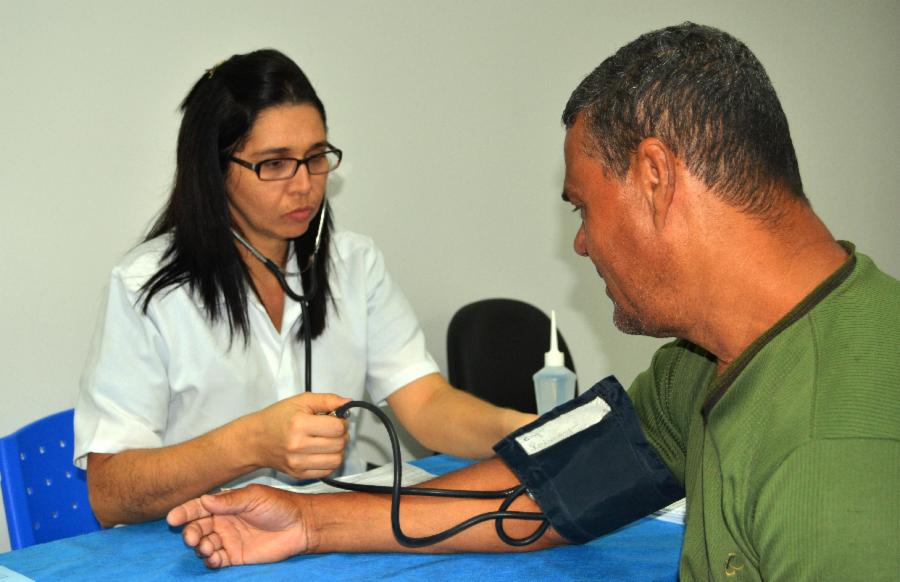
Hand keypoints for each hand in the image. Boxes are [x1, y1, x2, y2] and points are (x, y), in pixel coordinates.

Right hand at [167, 485, 310, 567]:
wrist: (299, 526)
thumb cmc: (279, 506)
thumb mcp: (254, 497)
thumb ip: (230, 501)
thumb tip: (204, 500)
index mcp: (225, 504)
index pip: (199, 507)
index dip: (184, 512)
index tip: (172, 518)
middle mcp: (223, 521)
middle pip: (197, 528)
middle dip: (190, 533)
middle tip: (193, 538)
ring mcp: (228, 539)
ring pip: (203, 545)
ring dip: (200, 547)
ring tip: (208, 547)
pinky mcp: (235, 556)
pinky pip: (215, 560)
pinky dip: (210, 561)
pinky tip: (213, 558)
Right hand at [249, 392, 350, 478]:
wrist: (255, 440)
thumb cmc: (277, 418)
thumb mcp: (301, 401)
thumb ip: (327, 400)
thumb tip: (348, 402)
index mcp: (299, 424)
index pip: (337, 427)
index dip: (341, 421)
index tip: (334, 419)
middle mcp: (298, 446)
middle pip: (339, 444)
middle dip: (341, 435)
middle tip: (332, 430)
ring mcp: (298, 463)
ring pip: (337, 460)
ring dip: (338, 450)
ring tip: (328, 441)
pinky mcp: (299, 475)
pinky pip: (327, 471)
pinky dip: (329, 462)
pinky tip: (322, 452)